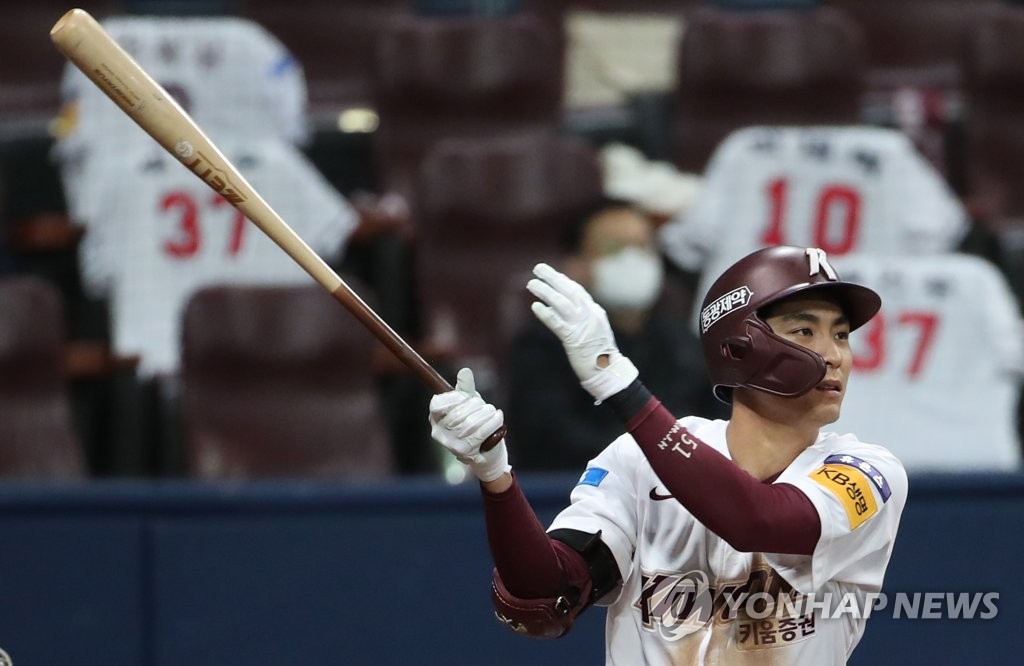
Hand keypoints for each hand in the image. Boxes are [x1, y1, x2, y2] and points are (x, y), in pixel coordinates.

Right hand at [428, 368, 510, 481]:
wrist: (484, 452)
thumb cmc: (474, 423)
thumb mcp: (469, 403)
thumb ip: (465, 388)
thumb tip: (465, 371)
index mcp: (436, 417)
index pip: (437, 404)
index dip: (453, 397)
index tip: (465, 396)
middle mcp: (439, 432)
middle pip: (458, 412)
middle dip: (476, 405)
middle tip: (484, 406)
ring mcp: (450, 444)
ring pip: (471, 422)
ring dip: (486, 413)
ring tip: (492, 412)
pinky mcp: (464, 452)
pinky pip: (481, 433)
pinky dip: (493, 422)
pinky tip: (497, 418)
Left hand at [527, 263, 637, 401]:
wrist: (609, 372)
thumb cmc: (600, 355)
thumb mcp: (595, 331)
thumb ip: (584, 319)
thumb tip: (567, 310)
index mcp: (595, 312)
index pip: (578, 291)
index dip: (564, 281)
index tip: (553, 274)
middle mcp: (590, 315)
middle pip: (569, 291)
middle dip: (553, 277)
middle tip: (538, 268)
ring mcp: (582, 326)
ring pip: (561, 303)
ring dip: (545, 291)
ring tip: (530, 284)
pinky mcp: (573, 339)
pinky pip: (557, 323)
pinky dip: (545, 313)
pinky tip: (535, 306)